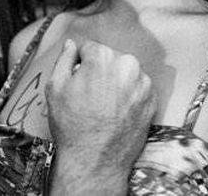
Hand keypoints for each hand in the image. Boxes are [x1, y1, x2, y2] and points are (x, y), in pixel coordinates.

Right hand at [46, 39, 156, 194]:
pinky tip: (116, 111)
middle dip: (100, 71)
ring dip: (115, 82)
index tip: (77, 81)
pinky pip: (137, 88)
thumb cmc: (72, 125)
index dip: (80, 64)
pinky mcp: (152, 100)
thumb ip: (64, 59)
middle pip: (109, 58)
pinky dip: (128, 95)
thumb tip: (71, 45)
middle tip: (90, 95)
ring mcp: (143, 83)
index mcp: (103, 57)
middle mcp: (127, 65)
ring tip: (104, 105)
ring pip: (125, 72)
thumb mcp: (55, 88)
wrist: (95, 161)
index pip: (89, 48)